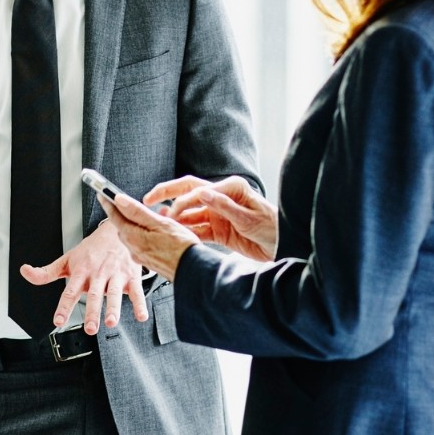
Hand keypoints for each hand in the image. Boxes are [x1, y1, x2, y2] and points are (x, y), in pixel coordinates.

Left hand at [20, 220, 147, 332]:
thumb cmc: (91, 250)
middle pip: (94, 295)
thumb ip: (46, 272)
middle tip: (90, 329)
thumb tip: (25, 272)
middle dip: (92, 312)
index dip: (64, 307)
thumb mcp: (67, 259)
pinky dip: (139, 304)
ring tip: (112, 322)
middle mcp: (98, 274)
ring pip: (114, 293)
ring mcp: (115, 274)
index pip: (70, 292)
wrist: (115, 228)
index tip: (58, 321)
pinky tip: (141, 316)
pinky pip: (136, 291)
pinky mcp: (131, 275)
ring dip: (114, 308)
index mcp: (81, 272)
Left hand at [99, 191, 200, 282]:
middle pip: (123, 226)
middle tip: (123, 201)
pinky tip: (155, 231)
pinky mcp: (149, 261)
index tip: (103, 194)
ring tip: (146, 214)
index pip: (115, 216)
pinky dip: (144, 233)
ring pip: (133, 235)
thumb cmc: (181, 248)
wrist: (194, 271)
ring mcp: (141, 256)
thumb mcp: (159, 223)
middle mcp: (133, 249)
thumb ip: (137, 211)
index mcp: (133, 237)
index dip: (108, 203)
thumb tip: (120, 200)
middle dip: (122, 213)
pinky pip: (141, 243)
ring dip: (135, 223)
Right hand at [149, 175, 277, 261]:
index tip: (170, 212)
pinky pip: (197, 229)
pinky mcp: (219, 229)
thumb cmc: (274, 229)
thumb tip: (203, 193)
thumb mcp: (250, 218)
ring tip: (158, 223)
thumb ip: (225, 206)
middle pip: (189, 192)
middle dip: (167, 194)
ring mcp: (219, 213)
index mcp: (232, 188)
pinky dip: (185, 232)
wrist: (285, 247)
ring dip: (174, 218)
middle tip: (148, 200)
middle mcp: (223, 198)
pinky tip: (173, 234)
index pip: (199, 190)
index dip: (182, 201)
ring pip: (190, 212)